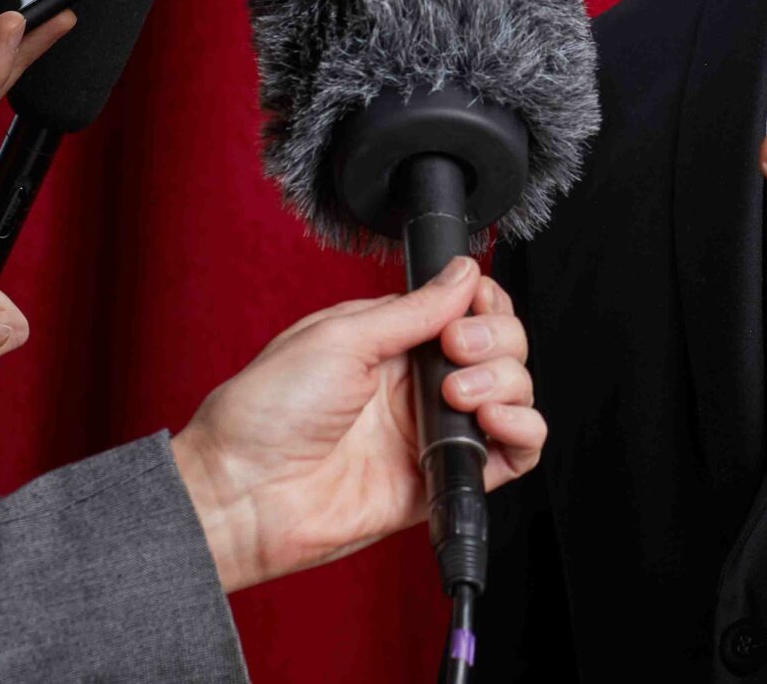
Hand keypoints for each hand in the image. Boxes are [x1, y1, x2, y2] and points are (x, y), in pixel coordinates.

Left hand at [168, 258, 546, 593]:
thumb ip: (412, 309)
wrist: (243, 494)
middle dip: (495, 340)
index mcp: (391, 341)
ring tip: (460, 396)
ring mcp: (434, 430)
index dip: (483, 304)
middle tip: (455, 351)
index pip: (468, 310)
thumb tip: (464, 271)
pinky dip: (523, 431)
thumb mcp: (339, 337)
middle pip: (501, 346)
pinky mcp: (443, 478)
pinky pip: (512, 454)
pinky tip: (495, 421)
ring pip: (514, 392)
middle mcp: (418, 383)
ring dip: (506, 383)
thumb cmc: (266, 414)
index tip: (470, 309)